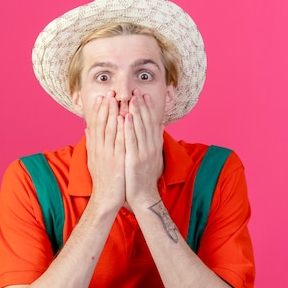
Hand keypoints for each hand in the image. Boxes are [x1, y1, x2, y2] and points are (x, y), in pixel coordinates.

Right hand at [85, 91, 125, 213]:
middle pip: (102, 124)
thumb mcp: (93, 160)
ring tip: (116, 99)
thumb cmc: (102, 179)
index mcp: (94, 148)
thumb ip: (91, 143)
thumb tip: (86, 128)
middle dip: (106, 107)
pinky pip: (120, 142)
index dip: (98, 110)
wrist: (106, 198)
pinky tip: (125, 118)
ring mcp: (108, 155)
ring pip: (110, 130)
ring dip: (113, 114)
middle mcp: (99, 149)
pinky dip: (122, 129)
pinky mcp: (117, 161)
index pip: (95, 125)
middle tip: (109, 92)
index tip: (101, 97)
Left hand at [123, 89, 163, 211]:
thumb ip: (156, 139)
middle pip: (146, 123)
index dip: (149, 109)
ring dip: (136, 112)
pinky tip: (125, 117)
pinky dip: (128, 128)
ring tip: (131, 99)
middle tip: (137, 91)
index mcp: (154, 146)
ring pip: (139, 129)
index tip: (144, 95)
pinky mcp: (135, 160)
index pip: (152, 123)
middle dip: (142, 106)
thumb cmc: (145, 177)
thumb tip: (162, 124)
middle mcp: (151, 147)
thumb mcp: (154, 156)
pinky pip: (131, 141)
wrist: (143, 196)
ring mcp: (144, 153)